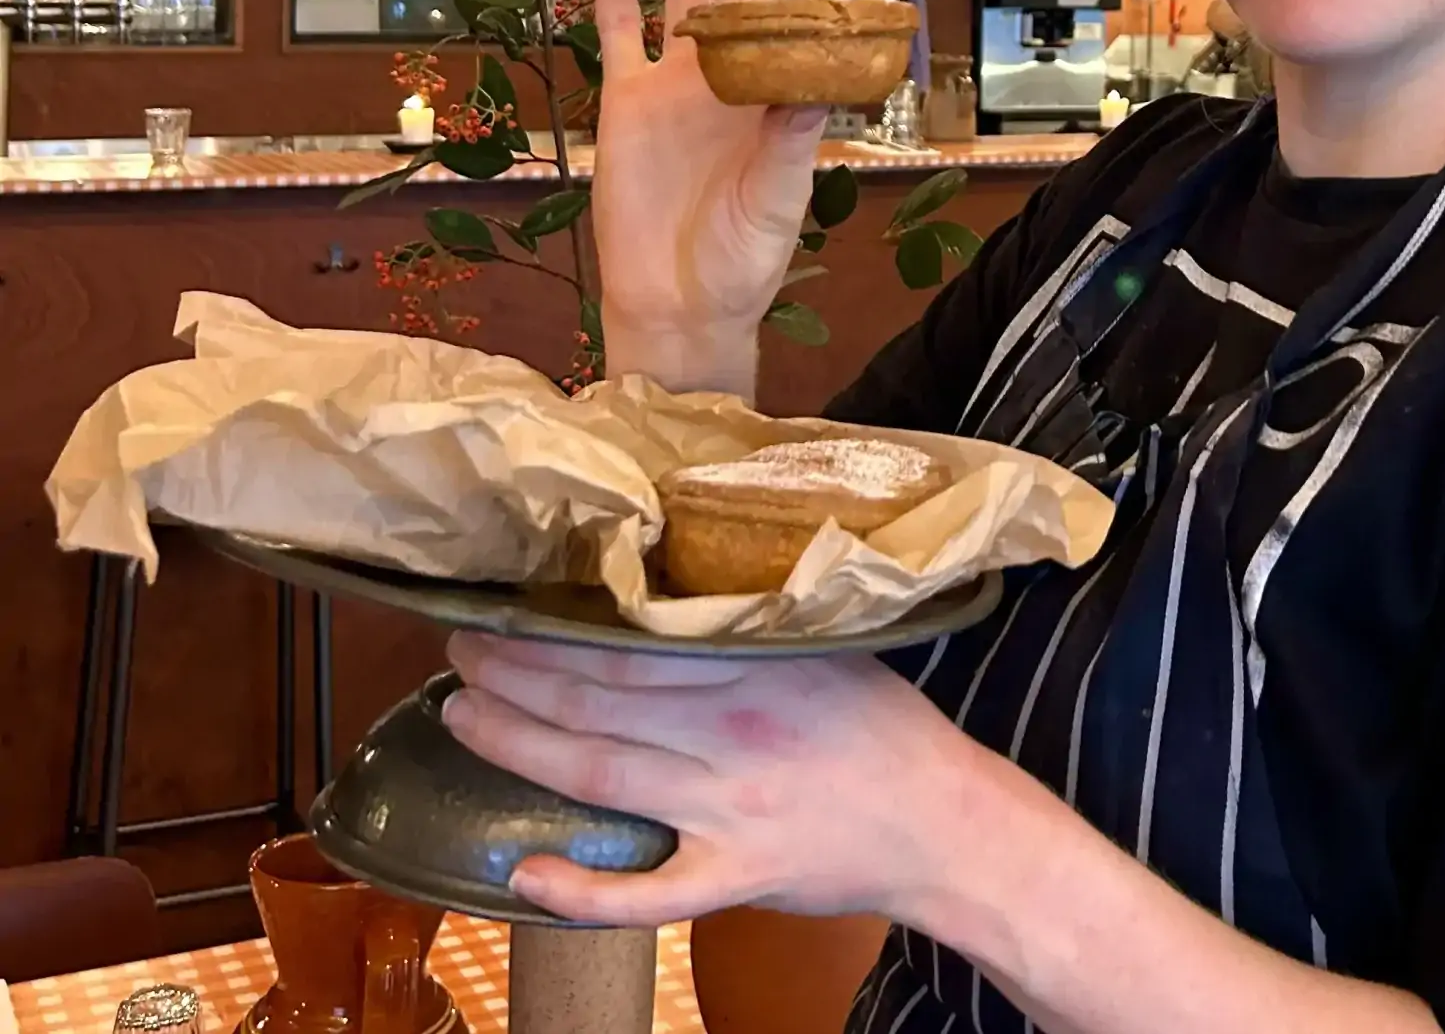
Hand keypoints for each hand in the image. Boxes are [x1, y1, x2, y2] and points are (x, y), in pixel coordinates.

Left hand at [441, 631, 972, 925]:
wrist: (946, 821)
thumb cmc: (885, 727)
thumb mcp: (830, 648)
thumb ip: (753, 626)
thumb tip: (671, 589)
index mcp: (758, 665)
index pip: (631, 644)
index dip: (553, 632)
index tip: (502, 610)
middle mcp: (735, 731)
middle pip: (598, 703)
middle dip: (515, 676)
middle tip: (460, 652)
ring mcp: (731, 809)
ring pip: (602, 776)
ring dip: (520, 748)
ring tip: (463, 718)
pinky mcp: (737, 876)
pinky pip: (650, 892)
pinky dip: (584, 891)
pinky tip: (524, 875)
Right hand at [590, 0, 828, 392]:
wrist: (677, 304)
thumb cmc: (744, 257)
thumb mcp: (781, 198)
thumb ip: (793, 137)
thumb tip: (817, 78)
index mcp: (779, 92)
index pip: (795, 20)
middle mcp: (730, 73)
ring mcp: (675, 80)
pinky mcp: (625, 98)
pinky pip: (617, 28)